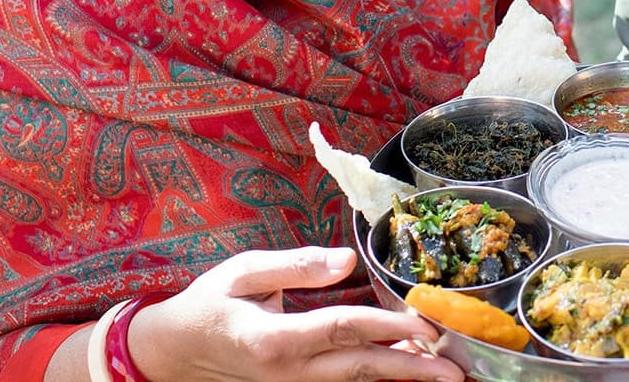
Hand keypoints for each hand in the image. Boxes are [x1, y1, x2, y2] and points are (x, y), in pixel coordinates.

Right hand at [129, 245, 462, 381]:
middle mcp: (289, 370)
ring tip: (444, 372)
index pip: (343, 328)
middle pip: (360, 368)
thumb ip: (297, 264)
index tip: (426, 323)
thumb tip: (348, 259)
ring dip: (401, 377)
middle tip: (455, 370)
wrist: (174, 352)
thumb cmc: (210, 304)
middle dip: (412, 369)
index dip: (388, 326)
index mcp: (276, 338)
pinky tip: (406, 370)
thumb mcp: (244, 272)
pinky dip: (377, 379)